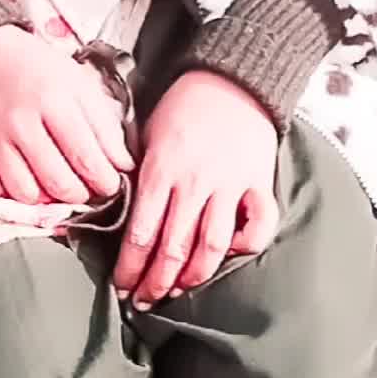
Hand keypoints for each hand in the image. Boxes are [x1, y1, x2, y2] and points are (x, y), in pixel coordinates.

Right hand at [0, 25, 135, 205]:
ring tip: (53, 186)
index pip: (87, 158)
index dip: (105, 181)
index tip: (110, 184)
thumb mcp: (77, 83)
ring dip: (45, 199)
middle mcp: (21, 121)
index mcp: (54, 100)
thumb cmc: (34, 67)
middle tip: (85, 188)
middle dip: (80, 194)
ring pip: (25, 193)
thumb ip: (103, 124)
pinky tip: (20, 181)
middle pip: (58, 182)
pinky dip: (7, 195)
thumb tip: (124, 164)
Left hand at [112, 71, 278, 308]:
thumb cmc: (183, 105)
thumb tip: (118, 210)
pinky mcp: (258, 184)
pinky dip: (246, 246)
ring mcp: (229, 185)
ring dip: (193, 276)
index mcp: (160, 170)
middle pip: (172, 248)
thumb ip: (137, 173)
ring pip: (211, 247)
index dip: (130, 267)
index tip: (122, 286)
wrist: (229, 78)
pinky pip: (258, 227)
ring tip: (179, 290)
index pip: (140, 232)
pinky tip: (231, 255)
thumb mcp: (147, 133)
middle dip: (155, 281)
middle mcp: (194, 182)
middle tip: (144, 300)